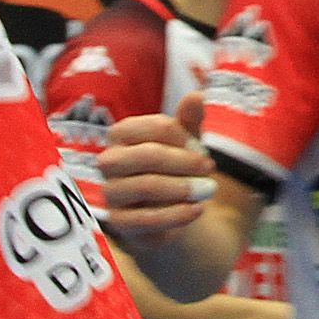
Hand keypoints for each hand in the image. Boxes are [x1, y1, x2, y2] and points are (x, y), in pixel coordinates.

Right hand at [96, 90, 216, 243]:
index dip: (182, 136)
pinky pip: (145, 219)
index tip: (201, 147)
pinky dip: (176, 214)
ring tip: (207, 190)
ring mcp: (111, 193)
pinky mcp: (119, 223)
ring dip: (182, 188)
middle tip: (209, 168)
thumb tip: (197, 95)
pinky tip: (197, 210)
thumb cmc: (174, 168)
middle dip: (183, 162)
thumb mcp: (186, 142)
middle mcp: (109, 161)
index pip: (153, 127)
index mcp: (121, 134)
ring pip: (145, 186)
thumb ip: (190, 119)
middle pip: (146, 155)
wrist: (170, 210)